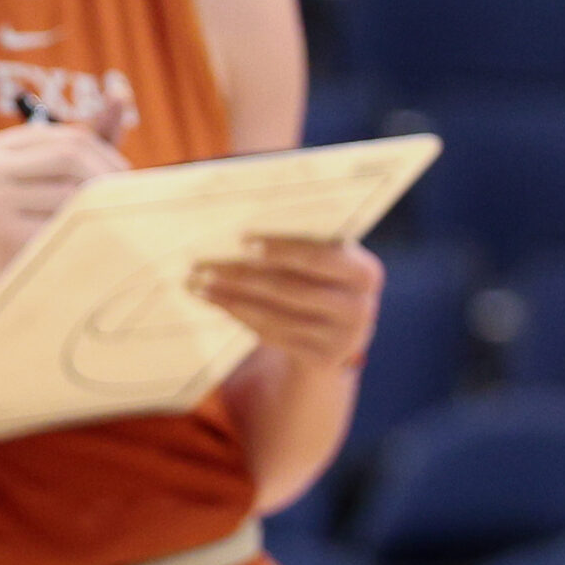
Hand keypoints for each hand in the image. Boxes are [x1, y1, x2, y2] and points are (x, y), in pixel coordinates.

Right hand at [0, 98, 133, 274]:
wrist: (5, 276)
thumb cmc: (40, 218)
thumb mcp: (61, 175)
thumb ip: (92, 137)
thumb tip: (120, 89)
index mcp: (1, 147)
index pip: (69, 138)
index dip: (107, 156)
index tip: (125, 179)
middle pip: (68, 157)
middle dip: (106, 176)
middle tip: (126, 199)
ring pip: (69, 192)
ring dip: (97, 205)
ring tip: (108, 218)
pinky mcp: (5, 233)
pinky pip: (62, 224)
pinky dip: (83, 230)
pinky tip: (89, 240)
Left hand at [190, 236, 384, 371]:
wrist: (339, 334)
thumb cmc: (323, 279)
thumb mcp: (326, 259)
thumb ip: (303, 236)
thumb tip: (245, 205)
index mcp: (365, 272)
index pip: (320, 257)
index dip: (281, 249)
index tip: (241, 240)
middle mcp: (360, 308)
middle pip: (290, 289)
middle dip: (241, 277)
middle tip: (201, 266)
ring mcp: (342, 339)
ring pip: (274, 316)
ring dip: (230, 300)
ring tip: (199, 285)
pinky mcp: (321, 360)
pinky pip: (272, 335)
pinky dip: (240, 317)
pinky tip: (217, 303)